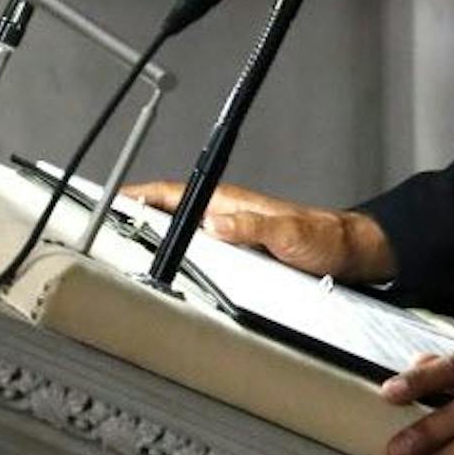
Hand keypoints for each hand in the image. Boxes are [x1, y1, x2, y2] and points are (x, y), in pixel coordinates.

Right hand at [119, 180, 395, 282]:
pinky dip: (177, 248)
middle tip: (104, 225)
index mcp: (232, 204)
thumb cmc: (325, 239)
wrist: (349, 251)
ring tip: (124, 243)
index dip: (141, 196)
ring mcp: (233, 230)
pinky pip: (199, 244)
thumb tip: (214, 223)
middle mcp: (228, 214)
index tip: (112, 200)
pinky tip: (170, 262)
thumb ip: (251, 227)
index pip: (176, 193)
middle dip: (136, 213)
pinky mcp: (242, 248)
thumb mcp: (288, 233)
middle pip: (172, 209)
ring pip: (183, 227)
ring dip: (154, 231)